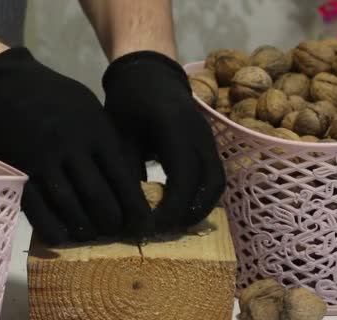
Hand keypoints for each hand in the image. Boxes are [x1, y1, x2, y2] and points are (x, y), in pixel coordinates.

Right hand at [0, 47, 151, 244]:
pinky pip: (36, 209)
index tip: (143, 226)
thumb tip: (130, 182)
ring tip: (92, 235)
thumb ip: (108, 143)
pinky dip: (51, 228)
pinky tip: (62, 238)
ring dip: (84, 228)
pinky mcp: (18, 172)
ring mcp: (43, 161)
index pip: (122, 178)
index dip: (135, 208)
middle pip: (98, 197)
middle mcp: (72, 148)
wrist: (7, 84)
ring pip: (70, 207)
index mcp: (96, 132)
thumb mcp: (90, 110)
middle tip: (116, 233)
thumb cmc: (57, 99)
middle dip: (112, 223)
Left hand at [103, 51, 225, 231]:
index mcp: (175, 129)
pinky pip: (214, 175)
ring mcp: (209, 138)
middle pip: (211, 184)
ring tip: (174, 224)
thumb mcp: (119, 136)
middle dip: (190, 213)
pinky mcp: (210, 143)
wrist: (149, 73)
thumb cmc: (128, 102)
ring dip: (200, 207)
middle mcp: (200, 134)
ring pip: (218, 182)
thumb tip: (129, 213)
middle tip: (165, 231)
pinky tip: (180, 207)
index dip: (171, 209)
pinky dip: (202, 195)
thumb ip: (126, 171)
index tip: (150, 226)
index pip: (184, 178)